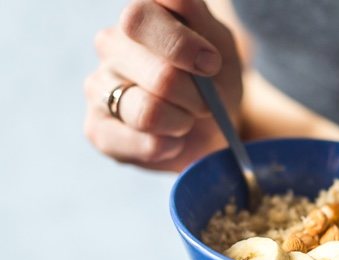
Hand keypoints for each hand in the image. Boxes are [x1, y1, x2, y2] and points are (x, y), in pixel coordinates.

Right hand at [83, 0, 241, 170]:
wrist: (213, 128)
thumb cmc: (216, 81)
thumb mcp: (222, 48)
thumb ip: (199, 19)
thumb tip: (174, 0)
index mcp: (142, 16)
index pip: (142, 16)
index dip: (182, 46)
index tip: (210, 64)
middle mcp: (112, 44)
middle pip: (159, 75)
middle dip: (197, 97)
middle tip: (206, 103)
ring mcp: (99, 85)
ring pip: (148, 111)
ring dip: (181, 123)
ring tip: (185, 120)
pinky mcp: (97, 128)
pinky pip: (135, 143)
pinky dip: (166, 146)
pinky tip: (170, 140)